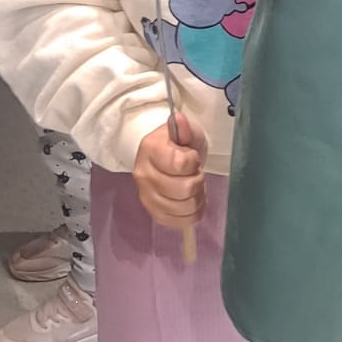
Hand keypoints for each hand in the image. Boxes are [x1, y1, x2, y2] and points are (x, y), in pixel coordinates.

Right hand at [133, 114, 206, 229]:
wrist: (163, 158)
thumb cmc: (178, 144)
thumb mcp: (186, 131)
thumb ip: (185, 127)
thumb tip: (179, 118)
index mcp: (149, 150)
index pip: (179, 164)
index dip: (193, 161)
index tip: (191, 156)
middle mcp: (143, 175)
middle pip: (184, 189)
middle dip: (198, 180)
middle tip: (195, 173)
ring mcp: (147, 198)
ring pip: (185, 208)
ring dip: (197, 198)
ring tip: (195, 186)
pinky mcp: (155, 214)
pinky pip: (182, 222)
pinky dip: (193, 213)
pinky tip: (191, 201)